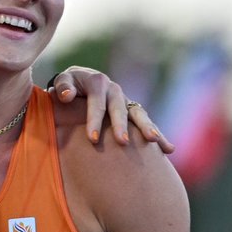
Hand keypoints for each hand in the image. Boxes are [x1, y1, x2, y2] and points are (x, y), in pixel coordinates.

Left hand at [50, 66, 174, 152]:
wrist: (83, 82)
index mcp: (98, 82)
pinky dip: (159, 135)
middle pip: (120, 109)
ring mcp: (126, 101)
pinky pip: (146, 124)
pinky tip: (168, 150)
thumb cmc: (69, 86)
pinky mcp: (133, 112)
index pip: (96, 103)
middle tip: (122, 142)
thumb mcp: (64, 81)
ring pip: (138, 114)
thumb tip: (66, 96)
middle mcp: (115, 91)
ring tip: (153, 141)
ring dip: (147, 126)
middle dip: (122, 125)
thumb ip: (63, 86)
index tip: (92, 139)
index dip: (94, 120)